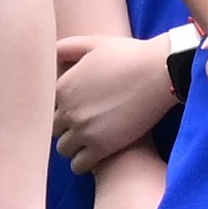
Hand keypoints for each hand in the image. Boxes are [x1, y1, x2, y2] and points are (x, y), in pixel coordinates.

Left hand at [51, 31, 189, 165]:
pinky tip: (95, 154)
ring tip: (88, 141)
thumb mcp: (94, 43)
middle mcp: (68, 110)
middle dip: (66, 128)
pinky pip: (79, 165)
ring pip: (63, 149)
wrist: (160, 73)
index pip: (47, 106)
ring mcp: (84, 131)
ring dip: (73, 146)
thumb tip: (50, 54)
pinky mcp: (101, 147)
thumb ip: (66, 47)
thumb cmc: (129, 55)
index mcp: (63, 87)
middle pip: (53, 129)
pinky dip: (83, 162)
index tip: (75, 107)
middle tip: (83, 125)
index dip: (61, 107)